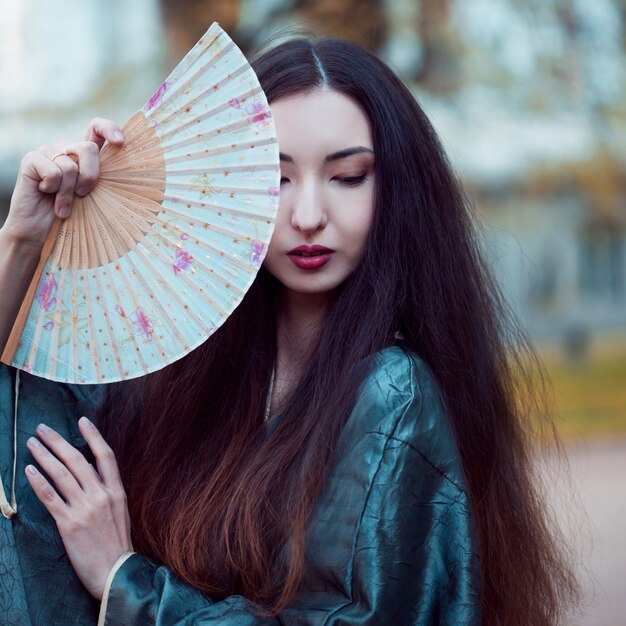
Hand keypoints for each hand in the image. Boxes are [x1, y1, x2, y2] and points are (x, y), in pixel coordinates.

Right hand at [3, 118, 124, 249]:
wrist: (40, 231)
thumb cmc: (72, 216)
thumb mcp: (94, 197)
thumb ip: (104, 180)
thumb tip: (125, 173)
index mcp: (84, 155)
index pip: (97, 128)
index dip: (109, 129)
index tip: (120, 143)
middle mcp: (66, 149)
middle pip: (88, 148)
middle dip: (91, 176)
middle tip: (82, 195)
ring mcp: (48, 152)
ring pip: (70, 166)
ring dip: (68, 193)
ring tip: (62, 206)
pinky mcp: (32, 159)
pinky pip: (52, 171)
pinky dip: (53, 188)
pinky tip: (45, 194)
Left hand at [25, 417, 132, 599]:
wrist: (116, 572)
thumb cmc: (117, 544)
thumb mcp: (120, 512)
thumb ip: (107, 492)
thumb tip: (92, 476)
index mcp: (116, 491)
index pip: (105, 455)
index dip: (93, 436)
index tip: (82, 420)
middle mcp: (101, 495)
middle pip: (77, 460)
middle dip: (58, 442)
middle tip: (42, 429)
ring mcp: (85, 508)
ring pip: (62, 475)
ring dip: (44, 456)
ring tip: (32, 444)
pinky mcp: (69, 523)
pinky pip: (51, 498)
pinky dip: (39, 482)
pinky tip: (30, 471)